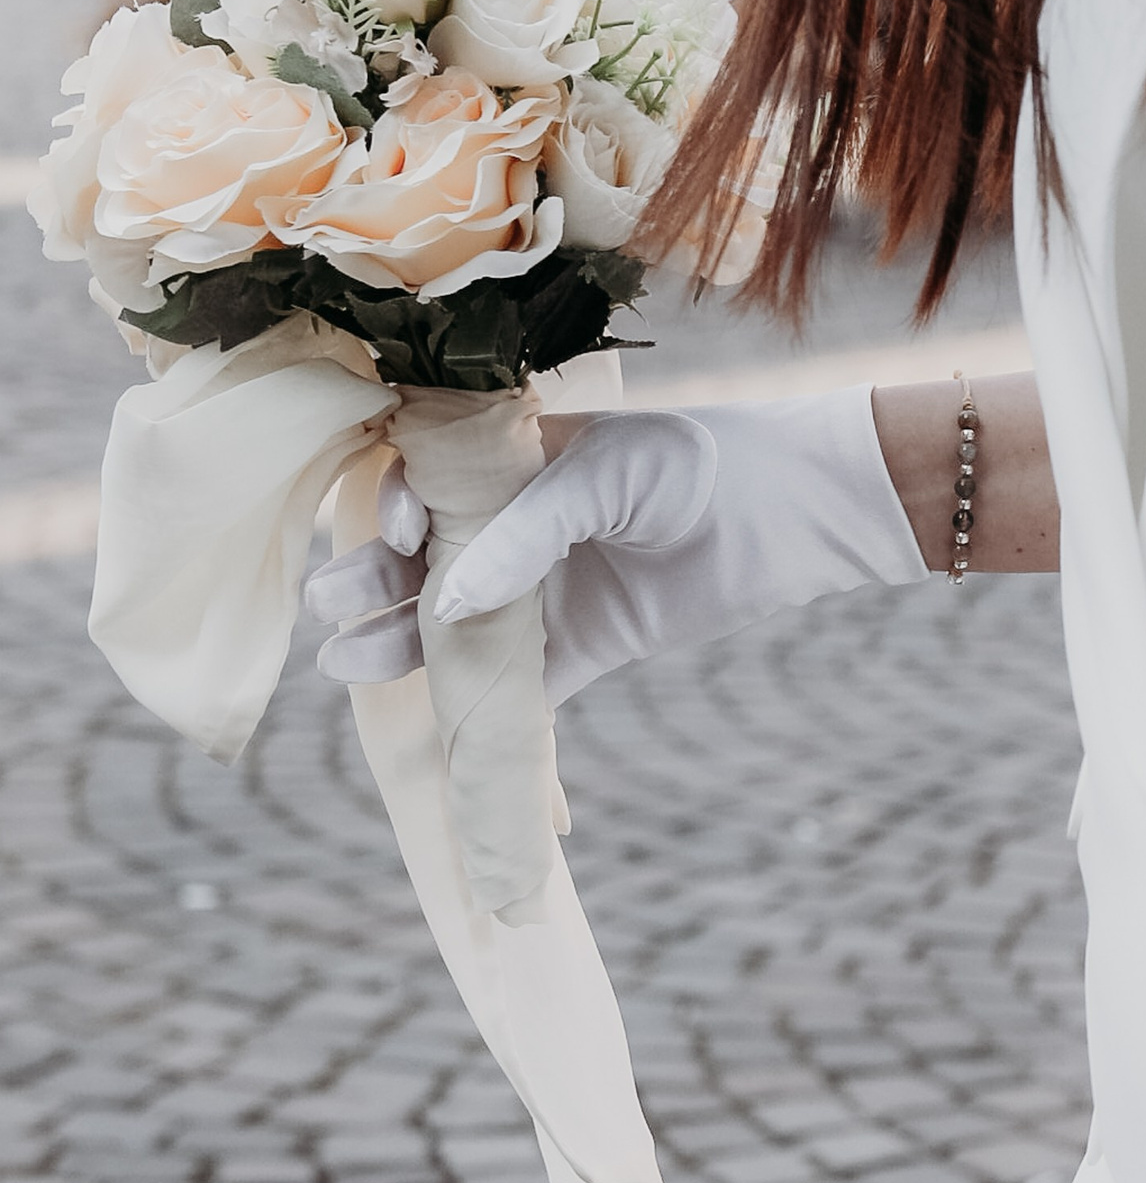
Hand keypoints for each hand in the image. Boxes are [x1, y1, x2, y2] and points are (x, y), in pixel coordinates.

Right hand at [305, 391, 927, 708]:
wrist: (778, 516)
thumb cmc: (687, 467)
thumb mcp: (600, 476)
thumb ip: (525, 535)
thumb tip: (446, 603)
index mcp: (511, 464)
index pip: (426, 485)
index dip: (398, 507)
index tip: (399, 531)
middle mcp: (515, 529)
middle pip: (422, 559)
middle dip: (372, 579)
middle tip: (330, 603)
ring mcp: (542, 592)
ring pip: (451, 627)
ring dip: (398, 643)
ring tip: (344, 658)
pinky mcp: (576, 652)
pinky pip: (513, 687)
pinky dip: (471, 707)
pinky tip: (424, 719)